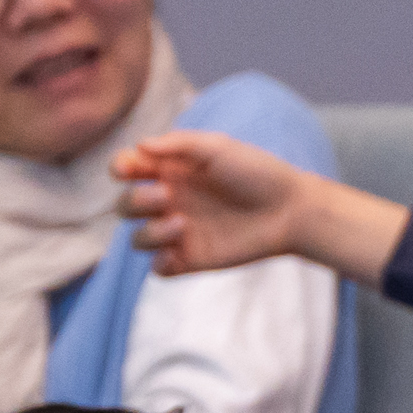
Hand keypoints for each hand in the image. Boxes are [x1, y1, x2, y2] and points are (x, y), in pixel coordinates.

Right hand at [117, 132, 409, 283]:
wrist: (292, 209)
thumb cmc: (258, 172)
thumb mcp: (218, 148)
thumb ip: (179, 143)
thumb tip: (140, 147)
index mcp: (169, 171)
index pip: (126, 170)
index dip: (120, 168)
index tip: (131, 169)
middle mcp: (169, 202)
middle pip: (125, 206)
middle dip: (136, 200)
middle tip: (167, 196)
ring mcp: (179, 232)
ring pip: (137, 240)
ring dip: (149, 233)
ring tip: (181, 223)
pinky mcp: (193, 258)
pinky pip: (160, 268)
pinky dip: (160, 264)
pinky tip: (176, 254)